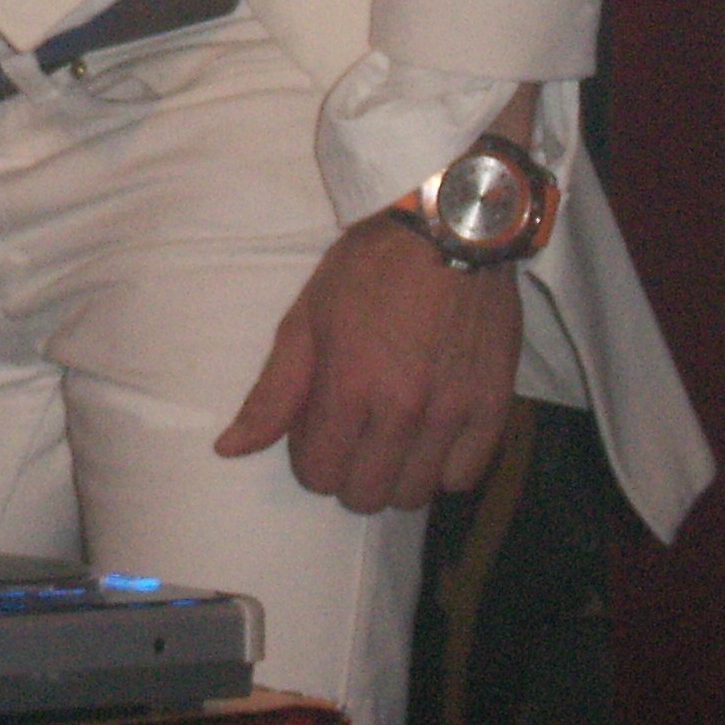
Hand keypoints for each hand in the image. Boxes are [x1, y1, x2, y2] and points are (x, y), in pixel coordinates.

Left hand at [211, 214, 520, 512]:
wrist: (449, 229)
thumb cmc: (369, 269)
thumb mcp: (306, 319)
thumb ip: (273, 391)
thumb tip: (230, 448)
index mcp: (347, 385)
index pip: (318, 474)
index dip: (310, 459)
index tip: (317, 432)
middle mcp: (402, 409)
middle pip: (365, 495)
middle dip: (348, 475)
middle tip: (353, 439)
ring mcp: (453, 411)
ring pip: (414, 494)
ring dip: (394, 476)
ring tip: (391, 440)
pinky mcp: (493, 406)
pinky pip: (464, 476)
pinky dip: (443, 468)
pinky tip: (431, 438)